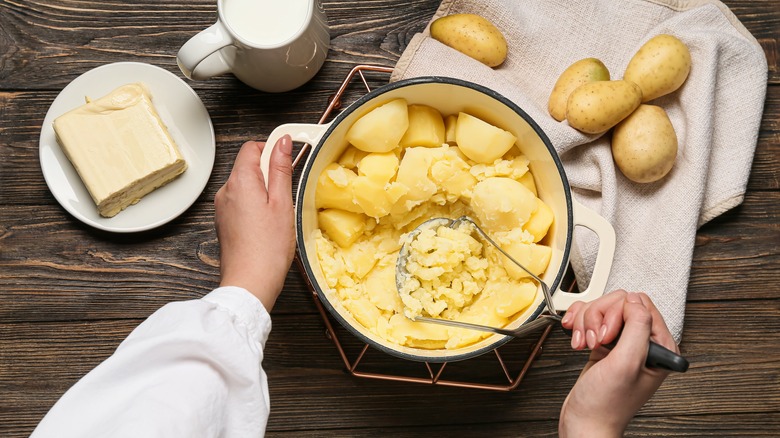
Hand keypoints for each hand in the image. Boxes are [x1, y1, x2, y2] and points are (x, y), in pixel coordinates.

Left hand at [214, 136, 295, 310]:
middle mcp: (226, 191)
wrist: (249, 283)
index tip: (288, 158)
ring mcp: (223, 208)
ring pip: (246, 185)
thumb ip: (281, 169)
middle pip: (248, 166)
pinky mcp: (224, 222)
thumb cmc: (268, 248)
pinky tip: (268, 223)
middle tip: (287, 193)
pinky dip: (255, 205)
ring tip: (278, 213)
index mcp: (240, 182)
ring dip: (263, 190)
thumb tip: (282, 143)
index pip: (251, 147)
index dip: (271, 149)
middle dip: (269, 173)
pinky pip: (241, 202)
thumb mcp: (283, 203)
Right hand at [558, 290, 678, 436]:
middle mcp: (643, 342)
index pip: (640, 304)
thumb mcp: (626, 363)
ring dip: (586, 323)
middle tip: (596, 342)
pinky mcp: (605, 343)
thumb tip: (634, 300)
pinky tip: (577, 339)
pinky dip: (579, 325)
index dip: (618, 314)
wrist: (585, 421)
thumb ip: (637, 327)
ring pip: (602, 308)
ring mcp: (623, 342)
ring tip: (585, 344)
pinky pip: (590, 318)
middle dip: (598, 319)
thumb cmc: (606, 404)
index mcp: (660, 346)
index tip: (607, 335)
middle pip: (618, 303)